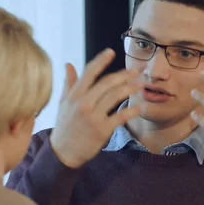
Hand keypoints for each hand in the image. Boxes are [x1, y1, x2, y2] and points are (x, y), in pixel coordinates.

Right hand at [51, 48, 142, 167]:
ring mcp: (93, 117)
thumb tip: (68, 64)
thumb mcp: (63, 104)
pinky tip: (139, 107)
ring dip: (130, 89)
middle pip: (106, 83)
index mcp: (74, 95)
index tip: (111, 51)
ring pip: (115, 96)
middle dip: (124, 75)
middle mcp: (83, 104)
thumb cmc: (65, 127)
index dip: (100, 60)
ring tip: (140, 85)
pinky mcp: (102, 130)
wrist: (63, 153)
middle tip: (137, 71)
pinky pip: (120, 116)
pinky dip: (132, 111)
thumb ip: (69, 84)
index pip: (88, 72)